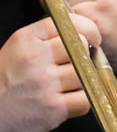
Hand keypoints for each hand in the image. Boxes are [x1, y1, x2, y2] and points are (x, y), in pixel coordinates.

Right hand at [0, 14, 99, 131]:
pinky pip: (85, 100)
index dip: (89, 29)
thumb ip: (49, 35)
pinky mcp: (53, 108)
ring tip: (66, 85)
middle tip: (75, 64)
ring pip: (86, 74)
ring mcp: (45, 84)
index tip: (93, 38)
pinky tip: (68, 100)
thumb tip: (85, 31)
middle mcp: (36, 59)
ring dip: (81, 80)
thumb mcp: (21, 46)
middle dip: (82, 56)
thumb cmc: (9, 77)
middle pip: (81, 47)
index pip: (69, 23)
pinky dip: (81, 101)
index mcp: (28, 39)